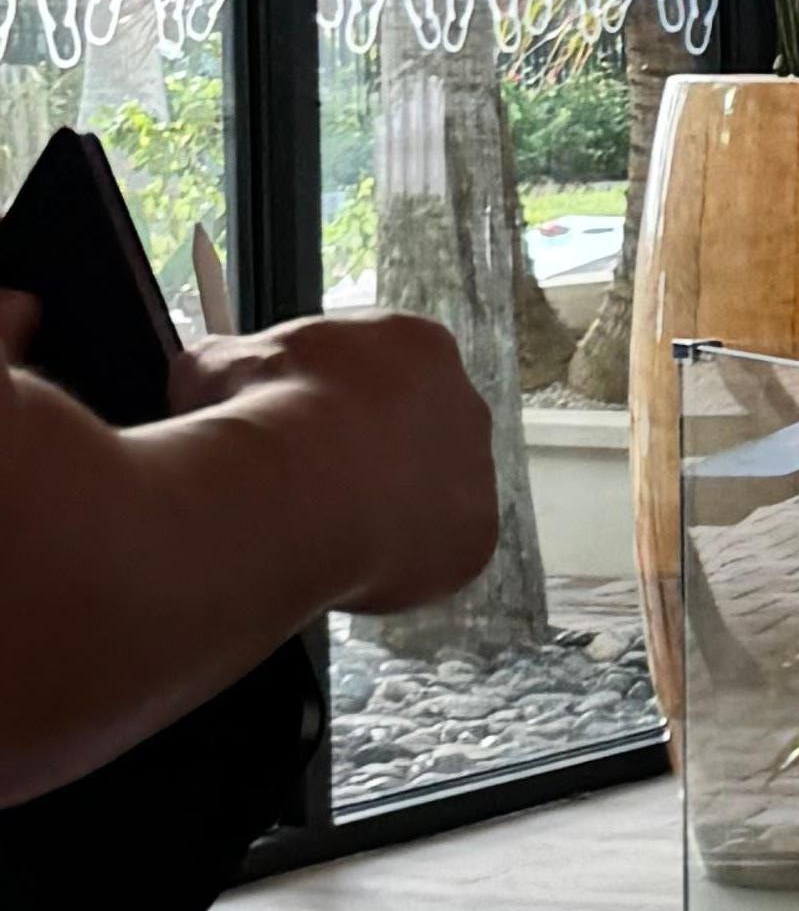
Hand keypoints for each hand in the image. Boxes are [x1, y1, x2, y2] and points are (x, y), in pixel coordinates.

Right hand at [190, 308, 499, 616]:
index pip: (381, 376)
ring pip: (427, 499)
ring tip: (321, 531)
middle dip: (366, 461)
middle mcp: (464, 404)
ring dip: (382, 512)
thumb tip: (209, 375)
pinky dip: (394, 564)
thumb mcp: (217, 365)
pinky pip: (434, 555)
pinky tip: (347, 564)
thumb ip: (233, 367)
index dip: (331, 405)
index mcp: (418, 347)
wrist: (290, 486)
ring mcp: (477, 473)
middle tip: (310, 489)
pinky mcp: (476, 538)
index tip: (296, 431)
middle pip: (414, 438)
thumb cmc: (255, 415)